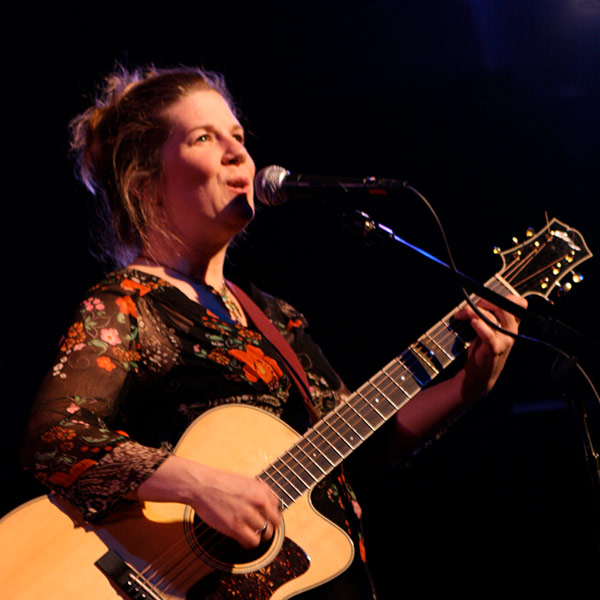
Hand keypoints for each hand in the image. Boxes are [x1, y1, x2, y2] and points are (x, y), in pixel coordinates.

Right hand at [134, 455, 282, 548]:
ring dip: (259, 536)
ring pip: (266, 534)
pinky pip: (252, 542)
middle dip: (269, 526)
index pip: (278, 506)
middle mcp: (258, 501)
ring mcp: (247, 515)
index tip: (265, 516)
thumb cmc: (220, 482)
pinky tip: (243, 539)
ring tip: (250, 533)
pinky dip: (250, 543)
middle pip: (276, 522)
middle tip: (260, 528)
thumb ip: (259, 492)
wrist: (201, 485)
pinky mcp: (235, 527)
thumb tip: (269, 504)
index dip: (271, 512)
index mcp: (261, 489)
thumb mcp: (245, 481)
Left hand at [454, 294, 527, 400]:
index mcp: (511, 324)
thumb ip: (485, 315)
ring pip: (493, 317)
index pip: (519, 303)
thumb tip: (471, 302)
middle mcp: (511, 331)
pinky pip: (489, 334)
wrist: (480, 374)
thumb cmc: (482, 350)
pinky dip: (480, 326)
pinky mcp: (494, 349)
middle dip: (484, 301)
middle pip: (504, 306)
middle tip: (468, 307)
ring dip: (473, 312)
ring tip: (461, 314)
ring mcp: (504, 340)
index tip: (485, 300)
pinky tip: (473, 322)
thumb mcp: (488, 330)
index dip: (503, 297)